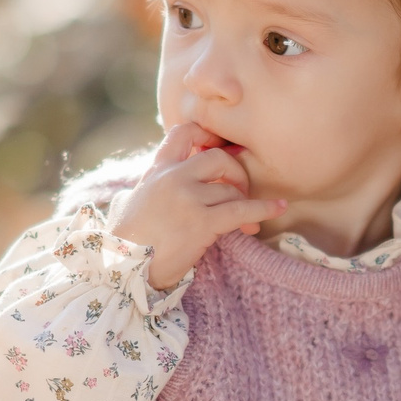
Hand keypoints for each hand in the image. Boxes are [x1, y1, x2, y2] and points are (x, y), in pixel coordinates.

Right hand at [109, 122, 285, 288]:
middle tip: (239, 191)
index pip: (185, 132)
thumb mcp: (133, 202)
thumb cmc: (128, 241)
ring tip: (246, 223)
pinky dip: (263, 209)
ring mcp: (187, 198)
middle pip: (218, 157)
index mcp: (156, 170)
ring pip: (230, 189)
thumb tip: (145, 190)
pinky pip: (241, 210)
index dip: (208, 135)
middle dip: (236, 172)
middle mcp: (172, 177)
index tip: (222, 148)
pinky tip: (278, 209)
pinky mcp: (201, 222)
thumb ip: (150, 188)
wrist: (122, 268)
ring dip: (244, 204)